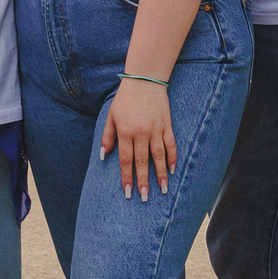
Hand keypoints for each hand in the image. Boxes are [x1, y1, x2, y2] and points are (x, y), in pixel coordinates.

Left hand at [101, 78, 176, 199]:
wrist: (145, 80)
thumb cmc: (125, 99)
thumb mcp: (111, 116)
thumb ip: (107, 136)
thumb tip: (104, 155)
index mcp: (125, 132)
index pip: (125, 160)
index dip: (126, 177)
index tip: (128, 192)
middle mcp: (141, 133)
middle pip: (142, 162)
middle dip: (143, 182)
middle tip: (144, 198)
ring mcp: (156, 130)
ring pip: (159, 157)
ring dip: (161, 175)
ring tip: (163, 190)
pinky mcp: (167, 125)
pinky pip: (171, 145)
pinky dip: (173, 158)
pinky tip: (173, 170)